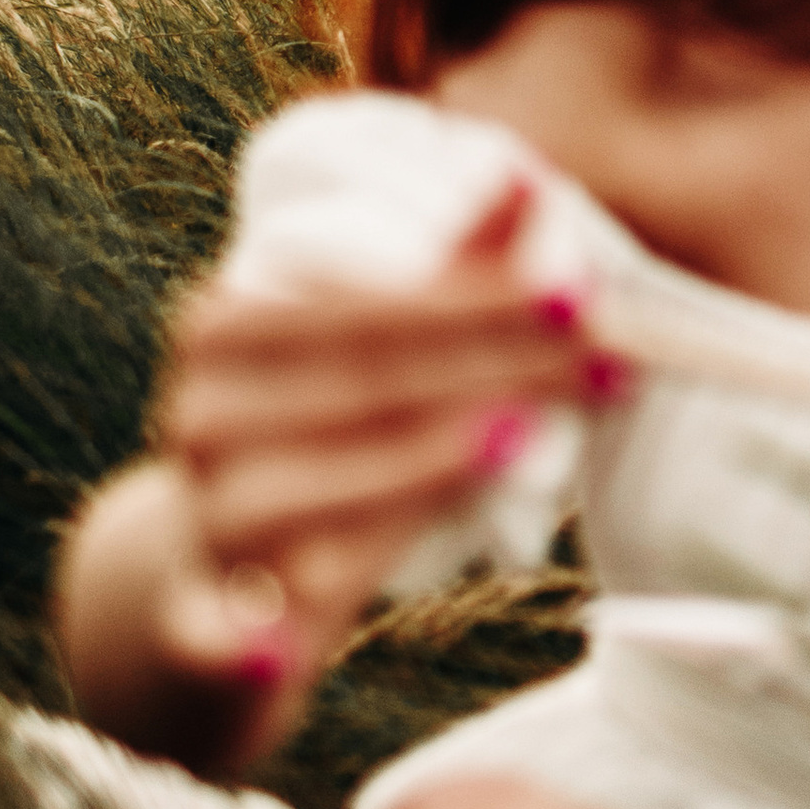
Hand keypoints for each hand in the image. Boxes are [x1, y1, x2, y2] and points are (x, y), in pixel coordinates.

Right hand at [151, 179, 600, 716]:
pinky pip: (251, 619)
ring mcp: (204, 520)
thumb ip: (450, 269)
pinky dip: (269, 626)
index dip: (481, 299)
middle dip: (496, 367)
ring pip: (331, 489)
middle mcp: (202, 415)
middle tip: (607, 360)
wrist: (213, 587)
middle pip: (365, 386)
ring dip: (438, 462)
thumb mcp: (372, 350)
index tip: (583, 296)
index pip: (372, 304)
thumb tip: (527, 176)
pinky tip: (308, 633)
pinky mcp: (204, 625)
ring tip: (535, 437)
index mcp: (229, 326)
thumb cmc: (326, 440)